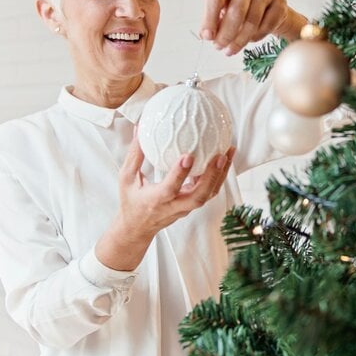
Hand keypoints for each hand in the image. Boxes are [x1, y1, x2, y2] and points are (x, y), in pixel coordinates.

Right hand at [96, 136, 234, 270]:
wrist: (137, 227)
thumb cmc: (131, 201)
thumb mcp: (127, 178)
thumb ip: (135, 154)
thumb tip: (140, 128)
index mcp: (155, 200)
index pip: (170, 188)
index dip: (180, 174)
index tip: (188, 156)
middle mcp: (173, 206)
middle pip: (199, 196)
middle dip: (212, 177)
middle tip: (220, 156)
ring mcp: (186, 207)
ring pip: (208, 194)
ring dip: (221, 174)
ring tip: (228, 152)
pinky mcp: (193, 205)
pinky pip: (209, 191)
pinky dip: (219, 176)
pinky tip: (224, 158)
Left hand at [198, 0, 306, 55]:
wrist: (268, 13)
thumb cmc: (241, 15)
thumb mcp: (223, 18)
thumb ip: (213, 25)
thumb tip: (206, 35)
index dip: (210, 18)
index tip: (208, 37)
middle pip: (236, 10)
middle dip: (227, 33)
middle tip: (220, 48)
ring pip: (252, 19)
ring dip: (241, 39)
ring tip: (233, 49)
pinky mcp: (279, 2)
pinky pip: (268, 23)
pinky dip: (258, 35)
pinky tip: (252, 39)